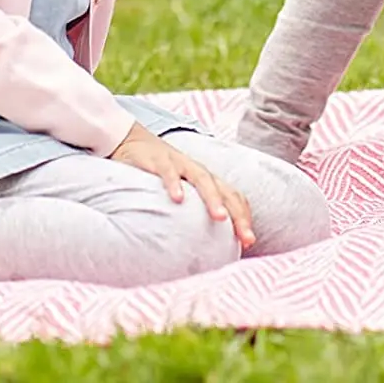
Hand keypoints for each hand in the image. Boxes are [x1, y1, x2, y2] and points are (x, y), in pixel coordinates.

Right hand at [109, 122, 254, 247]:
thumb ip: (191, 210)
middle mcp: (198, 171)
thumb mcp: (179, 190)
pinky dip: (174, 184)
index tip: (249, 241)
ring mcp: (180, 163)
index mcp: (206, 179)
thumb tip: (201, 244)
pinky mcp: (159, 160)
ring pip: (202, 179)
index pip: (233, 196)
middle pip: (224, 190)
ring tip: (220, 217)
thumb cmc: (161, 173)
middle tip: (246, 238)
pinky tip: (178, 199)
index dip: (243, 217)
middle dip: (237, 214)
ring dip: (213, 198)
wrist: (133, 140)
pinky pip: (169, 172)